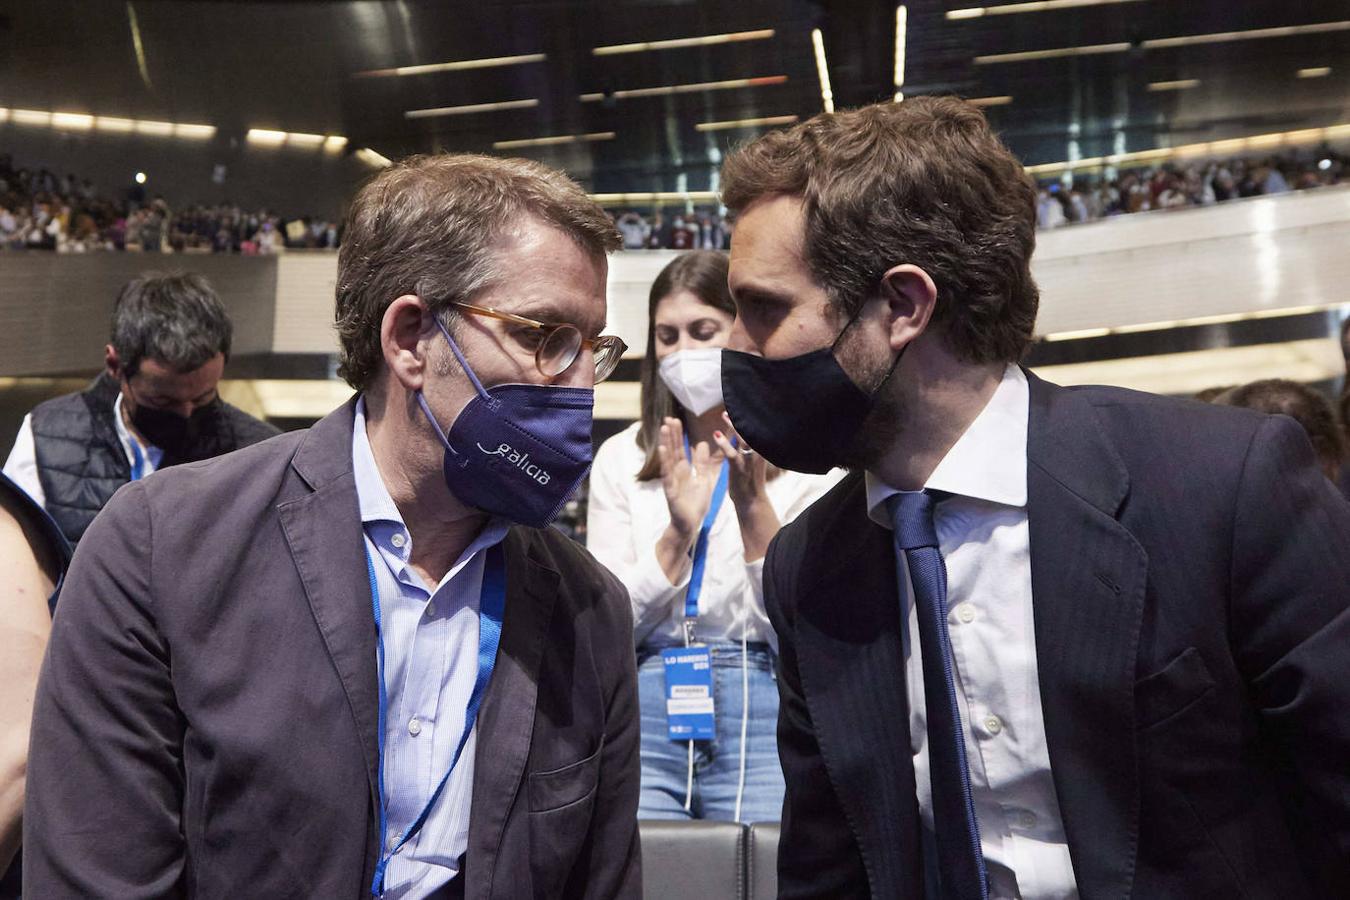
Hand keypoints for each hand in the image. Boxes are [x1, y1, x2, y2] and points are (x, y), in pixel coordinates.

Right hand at [656, 417, 715, 537]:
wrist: (690, 525)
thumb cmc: (695, 504)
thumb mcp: (704, 479)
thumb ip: (702, 463)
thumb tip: (701, 443)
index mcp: (684, 470)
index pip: (680, 449)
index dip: (678, 435)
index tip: (676, 419)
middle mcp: (676, 473)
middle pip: (673, 450)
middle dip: (671, 435)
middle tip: (668, 418)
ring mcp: (672, 481)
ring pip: (668, 459)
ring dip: (666, 443)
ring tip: (664, 428)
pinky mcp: (671, 491)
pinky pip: (667, 475)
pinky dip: (665, 462)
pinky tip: (662, 450)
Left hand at [712, 411, 768, 510]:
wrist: (751, 502)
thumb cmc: (749, 482)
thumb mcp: (750, 462)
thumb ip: (747, 448)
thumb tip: (742, 436)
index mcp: (760, 450)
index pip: (755, 429)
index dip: (749, 417)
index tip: (742, 404)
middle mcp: (757, 454)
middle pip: (751, 430)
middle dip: (743, 417)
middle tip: (735, 403)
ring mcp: (749, 461)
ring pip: (743, 439)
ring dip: (733, 426)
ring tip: (724, 414)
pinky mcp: (739, 469)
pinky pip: (732, 454)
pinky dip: (724, 443)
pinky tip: (715, 434)